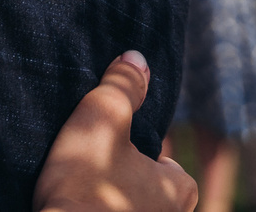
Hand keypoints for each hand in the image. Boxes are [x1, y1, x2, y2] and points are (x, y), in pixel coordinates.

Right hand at [34, 52, 197, 211]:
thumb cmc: (85, 185)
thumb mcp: (101, 119)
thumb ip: (122, 85)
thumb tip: (138, 58)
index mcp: (179, 189)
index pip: (163, 162)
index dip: (133, 153)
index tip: (107, 153)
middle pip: (147, 190)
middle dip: (125, 181)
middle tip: (91, 173)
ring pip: (130, 208)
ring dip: (110, 202)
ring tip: (80, 194)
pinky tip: (77, 209)